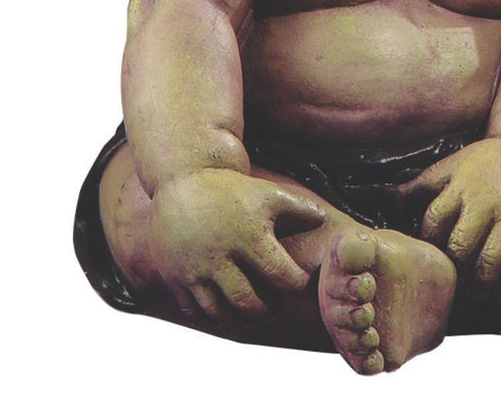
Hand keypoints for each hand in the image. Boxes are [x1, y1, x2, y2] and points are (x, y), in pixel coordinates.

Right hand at [149, 168, 324, 319]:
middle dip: (266, 311)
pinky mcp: (173, 274)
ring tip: (251, 314)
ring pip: (220, 313)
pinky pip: (193, 310)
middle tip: (273, 307)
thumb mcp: (268, 193)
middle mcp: (220, 255)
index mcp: (248, 236)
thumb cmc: (232, 188)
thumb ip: (300, 210)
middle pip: (249, 303)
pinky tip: (225, 310)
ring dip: (239, 321)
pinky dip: (211, 316)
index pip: (281, 276)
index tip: (296, 280)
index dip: (295, 283)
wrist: (183, 179)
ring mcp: (194, 268)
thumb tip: (326, 221)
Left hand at [398, 137, 500, 295]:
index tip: (425, 258)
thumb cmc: (488, 160)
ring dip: (477, 289)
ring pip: (490, 263)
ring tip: (468, 302)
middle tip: (445, 291)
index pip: (435, 221)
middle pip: (461, 247)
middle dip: (451, 271)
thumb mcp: (454, 164)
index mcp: (463, 187)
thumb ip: (423, 183)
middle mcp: (487, 204)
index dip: (427, 243)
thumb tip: (386, 199)